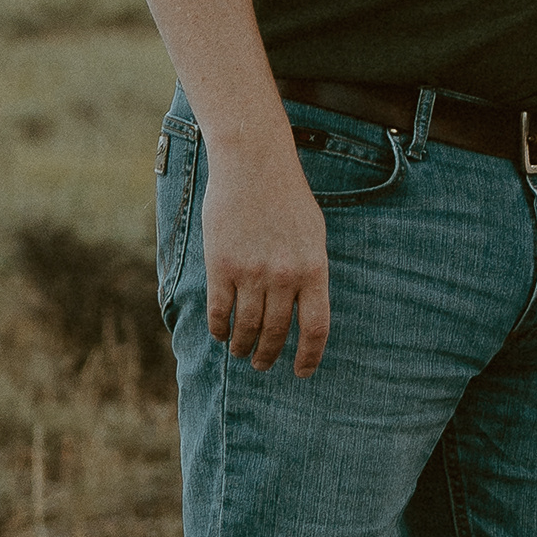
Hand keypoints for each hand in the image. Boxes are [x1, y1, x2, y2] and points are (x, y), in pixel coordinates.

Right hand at [203, 123, 332, 374]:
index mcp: (314, 269)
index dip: (309, 357)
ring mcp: (251, 272)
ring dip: (243, 346)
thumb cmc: (287, 198)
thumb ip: (310, 273)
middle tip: (262, 364)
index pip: (316, 328)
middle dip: (269, 355)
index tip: (301, 372)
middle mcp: (284, 276)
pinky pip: (220, 311)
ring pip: (247, 327)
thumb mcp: (314, 235)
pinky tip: (220, 333)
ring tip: (240, 352)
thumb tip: (305, 312)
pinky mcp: (222, 265)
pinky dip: (220, 328)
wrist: (254, 163)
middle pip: (278, 333)